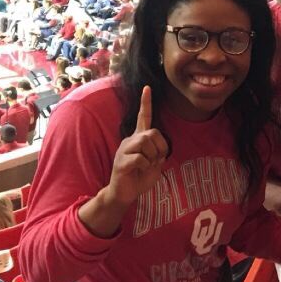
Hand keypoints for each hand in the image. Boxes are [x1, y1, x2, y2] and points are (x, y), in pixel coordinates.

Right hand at [103, 87, 168, 210]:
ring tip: (146, 166)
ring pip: (145, 143)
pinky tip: (139, 170)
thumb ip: (159, 152)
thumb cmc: (140, 177)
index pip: (143, 117)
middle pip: (152, 133)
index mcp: (138, 139)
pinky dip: (146, 166)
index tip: (147, 88)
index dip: (146, 103)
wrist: (125, 194)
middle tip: (156, 161)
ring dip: (153, 157)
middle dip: (160, 148)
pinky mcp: (121, 162)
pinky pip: (140, 158)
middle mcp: (130, 140)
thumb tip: (160, 147)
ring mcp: (124, 150)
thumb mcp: (155, 163)